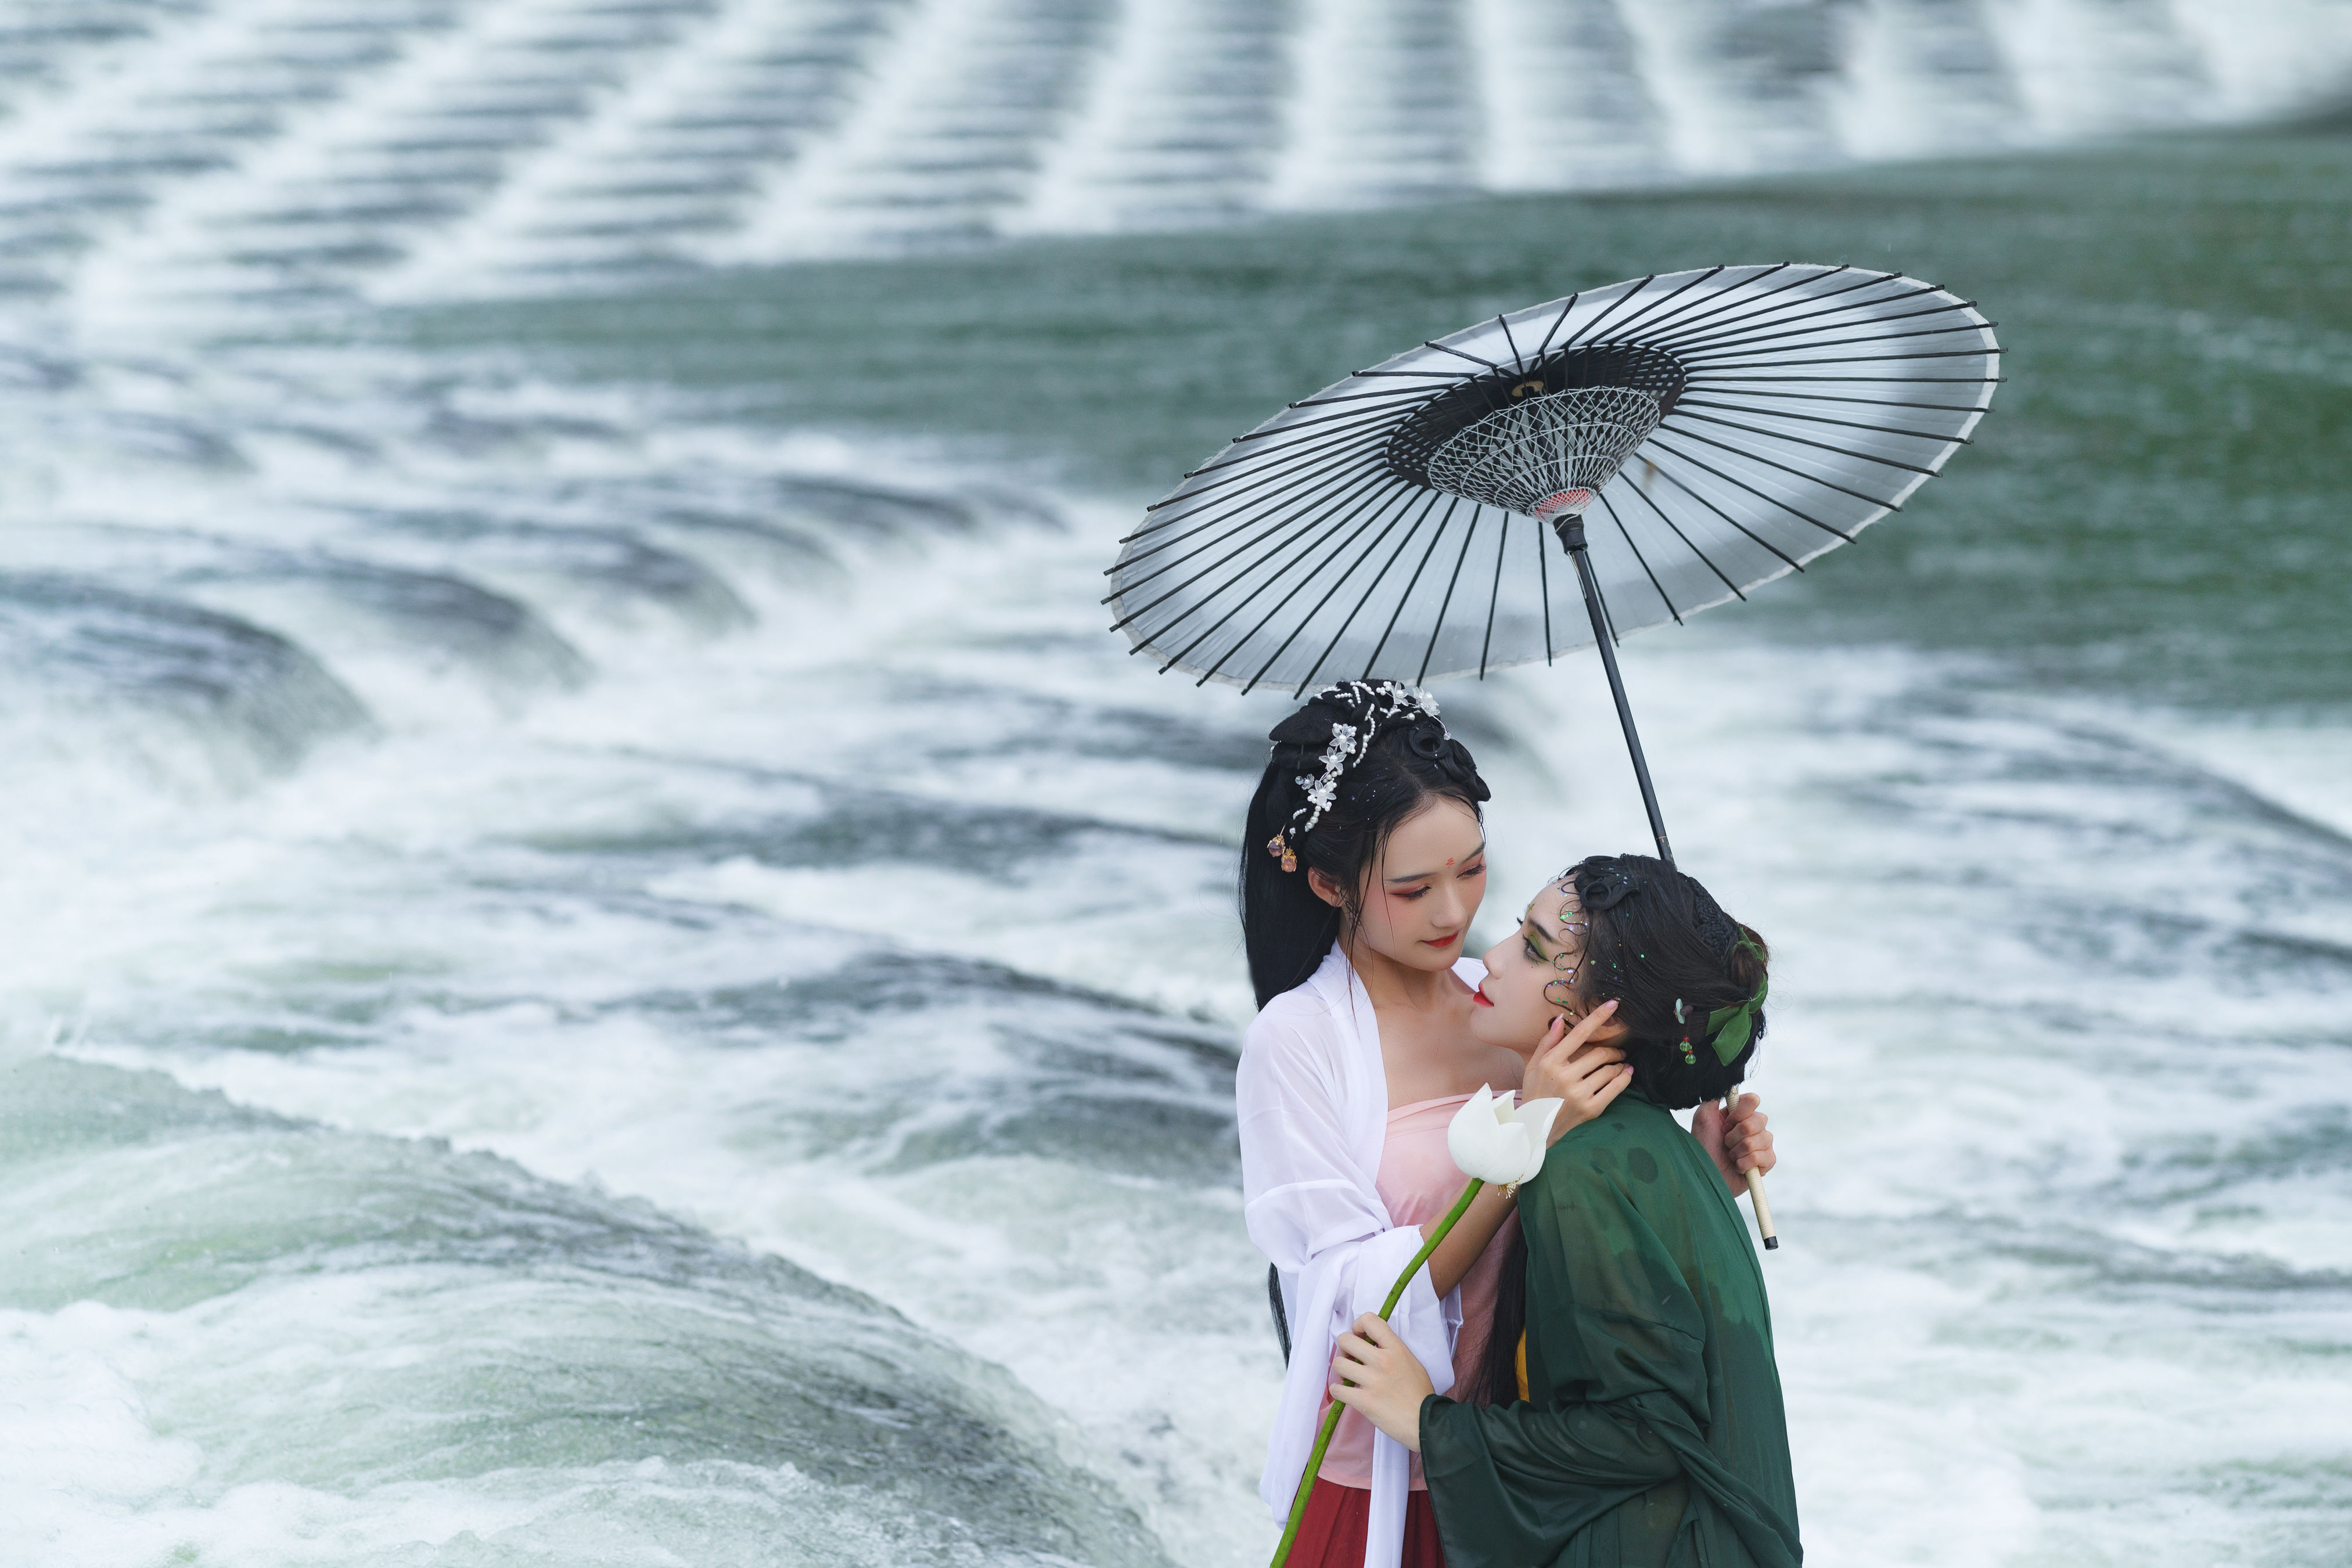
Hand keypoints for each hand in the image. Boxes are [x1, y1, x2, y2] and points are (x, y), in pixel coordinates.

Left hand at [1326, 1313, 1435, 1451]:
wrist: (1427, 1423)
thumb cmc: (1421, 1394)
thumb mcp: (1411, 1362)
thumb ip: (1392, 1351)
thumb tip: (1373, 1346)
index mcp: (1396, 1349)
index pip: (1369, 1320)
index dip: (1357, 1326)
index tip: (1359, 1337)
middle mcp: (1383, 1361)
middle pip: (1346, 1340)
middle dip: (1344, 1349)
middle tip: (1351, 1359)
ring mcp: (1372, 1381)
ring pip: (1338, 1363)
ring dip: (1340, 1371)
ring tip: (1348, 1378)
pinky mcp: (1364, 1401)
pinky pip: (1337, 1389)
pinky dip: (1338, 1391)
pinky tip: (1345, 1393)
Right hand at [1521, 1002, 1631, 1143]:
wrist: (1535, 1128)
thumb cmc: (1535, 1093)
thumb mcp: (1534, 1066)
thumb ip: (1548, 1042)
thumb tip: (1562, 1019)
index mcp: (1551, 1063)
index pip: (1579, 1034)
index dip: (1598, 1017)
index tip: (1614, 1004)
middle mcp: (1565, 1077)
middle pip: (1600, 1053)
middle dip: (1613, 1050)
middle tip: (1618, 1051)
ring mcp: (1579, 1094)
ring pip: (1610, 1070)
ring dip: (1619, 1064)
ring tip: (1620, 1064)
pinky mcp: (1591, 1109)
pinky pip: (1616, 1088)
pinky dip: (1625, 1077)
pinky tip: (1626, 1073)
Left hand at [1691, 1092, 1773, 1193]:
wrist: (1705, 1176)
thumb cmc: (1702, 1147)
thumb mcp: (1703, 1118)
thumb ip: (1714, 1097)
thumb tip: (1727, 1083)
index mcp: (1739, 1114)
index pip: (1753, 1100)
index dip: (1740, 1112)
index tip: (1725, 1124)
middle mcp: (1753, 1126)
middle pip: (1759, 1119)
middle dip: (1736, 1135)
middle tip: (1725, 1144)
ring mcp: (1762, 1144)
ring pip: (1761, 1138)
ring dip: (1738, 1150)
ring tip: (1730, 1156)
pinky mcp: (1767, 1162)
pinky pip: (1764, 1156)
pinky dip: (1745, 1163)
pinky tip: (1737, 1167)